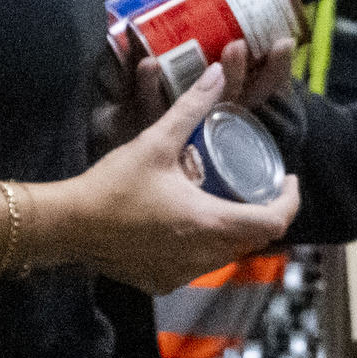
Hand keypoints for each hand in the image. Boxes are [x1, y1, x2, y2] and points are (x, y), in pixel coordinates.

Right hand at [44, 63, 300, 290]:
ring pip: (225, 255)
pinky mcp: (161, 282)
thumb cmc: (113, 185)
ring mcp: (182, 274)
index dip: (289, 202)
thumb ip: (190, 109)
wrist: (67, 224)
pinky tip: (186, 227)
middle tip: (254, 186)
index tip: (288, 181)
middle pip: (252, 239)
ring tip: (222, 200)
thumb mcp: (155, 143)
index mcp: (210, 223)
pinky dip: (201, 248)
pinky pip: (196, 267)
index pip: (274, 223)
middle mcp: (203, 256)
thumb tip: (215, 75)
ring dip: (231, 231)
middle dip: (260, 213)